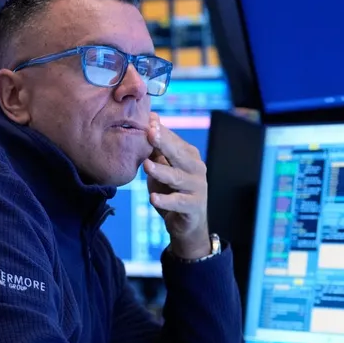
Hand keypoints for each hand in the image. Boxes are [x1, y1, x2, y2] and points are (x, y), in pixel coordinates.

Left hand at [143, 112, 209, 259]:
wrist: (187, 224)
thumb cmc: (172, 191)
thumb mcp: (161, 168)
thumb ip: (156, 148)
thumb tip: (151, 118)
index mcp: (189, 156)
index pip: (173, 140)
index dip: (160, 131)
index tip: (148, 120)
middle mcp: (196, 169)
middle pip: (178, 154)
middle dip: (164, 143)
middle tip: (149, 133)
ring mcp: (197, 188)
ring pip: (177, 178)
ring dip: (161, 171)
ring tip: (146, 166)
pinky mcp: (194, 207)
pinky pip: (178, 202)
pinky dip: (166, 201)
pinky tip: (153, 198)